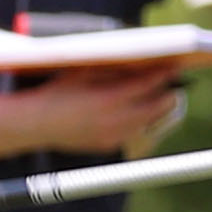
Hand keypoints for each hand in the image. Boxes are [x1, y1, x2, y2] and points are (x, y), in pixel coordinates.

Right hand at [8, 64, 187, 157]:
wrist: (36, 123)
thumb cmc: (58, 92)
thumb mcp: (85, 72)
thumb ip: (115, 70)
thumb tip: (141, 65)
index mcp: (110, 98)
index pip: (148, 84)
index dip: (164, 75)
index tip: (175, 68)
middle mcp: (115, 120)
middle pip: (156, 107)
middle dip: (168, 95)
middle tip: (175, 86)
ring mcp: (113, 136)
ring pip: (149, 124)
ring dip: (158, 111)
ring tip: (164, 100)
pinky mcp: (109, 146)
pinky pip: (133, 134)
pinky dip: (140, 123)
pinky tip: (142, 114)